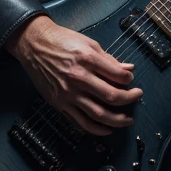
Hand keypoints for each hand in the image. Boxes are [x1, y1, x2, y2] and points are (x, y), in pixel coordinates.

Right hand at [5, 15, 141, 135]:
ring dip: (117, 120)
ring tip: (127, 120)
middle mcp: (78, 78)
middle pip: (111, 96)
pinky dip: (96, 129)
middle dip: (129, 99)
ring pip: (98, 114)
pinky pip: (80, 122)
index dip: (129, 80)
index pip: (118, 76)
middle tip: (137, 97)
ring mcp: (68, 93)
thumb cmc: (61, 41)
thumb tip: (129, 69)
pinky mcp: (59, 103)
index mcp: (88, 59)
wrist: (33, 45)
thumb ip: (109, 59)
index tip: (130, 80)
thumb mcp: (88, 43)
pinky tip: (107, 129)